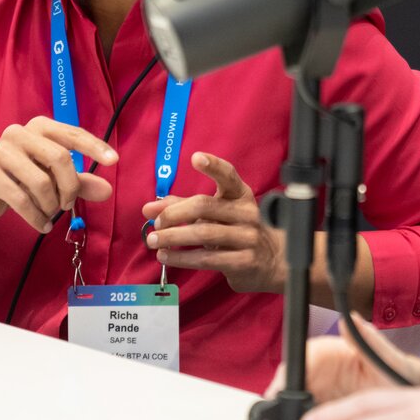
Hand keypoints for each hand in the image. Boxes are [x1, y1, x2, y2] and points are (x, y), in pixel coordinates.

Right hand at [0, 117, 116, 233]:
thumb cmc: (20, 179)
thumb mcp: (52, 179)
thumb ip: (80, 182)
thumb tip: (107, 191)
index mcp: (39, 127)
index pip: (72, 133)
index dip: (94, 147)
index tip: (114, 161)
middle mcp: (19, 133)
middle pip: (59, 158)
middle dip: (69, 187)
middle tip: (68, 204)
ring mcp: (1, 151)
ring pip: (41, 182)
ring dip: (51, 204)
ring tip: (50, 212)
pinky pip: (21, 200)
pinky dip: (37, 217)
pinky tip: (43, 225)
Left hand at [140, 151, 281, 292]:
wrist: (272, 261)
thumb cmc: (235, 230)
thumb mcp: (214, 214)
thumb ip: (181, 207)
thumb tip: (147, 209)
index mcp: (240, 194)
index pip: (228, 175)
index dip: (213, 165)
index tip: (195, 158)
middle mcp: (247, 213)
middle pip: (204, 206)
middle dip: (174, 214)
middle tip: (156, 224)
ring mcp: (247, 238)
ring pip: (203, 233)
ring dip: (173, 237)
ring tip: (153, 241)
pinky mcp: (243, 262)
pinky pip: (206, 259)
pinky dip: (181, 258)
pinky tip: (166, 256)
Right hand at [270, 320, 419, 403]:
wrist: (418, 402)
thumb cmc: (405, 375)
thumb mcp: (390, 359)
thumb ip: (371, 341)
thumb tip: (351, 320)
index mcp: (332, 353)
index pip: (300, 360)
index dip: (285, 376)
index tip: (278, 393)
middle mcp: (324, 375)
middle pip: (293, 388)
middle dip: (284, 406)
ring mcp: (325, 398)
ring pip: (299, 410)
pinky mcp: (330, 419)